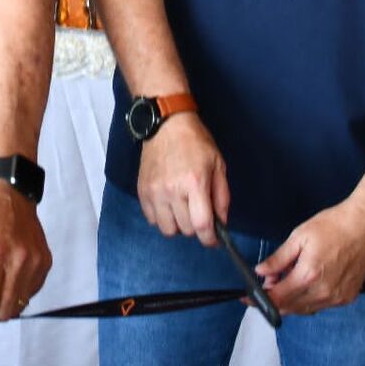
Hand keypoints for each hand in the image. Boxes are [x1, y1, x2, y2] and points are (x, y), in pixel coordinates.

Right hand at [137, 113, 229, 245]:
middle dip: (196, 227)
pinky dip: (162, 218)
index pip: (202, 226)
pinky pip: (152, 220)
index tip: (213, 240)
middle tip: (199, 213)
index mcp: (195, 183)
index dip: (210, 239)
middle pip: (185, 230)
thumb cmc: (196, 142)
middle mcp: (172, 190)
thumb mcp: (218, 165)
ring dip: (178, 225)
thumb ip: (222, 196)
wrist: (166, 125)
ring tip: (182, 210)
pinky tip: (168, 204)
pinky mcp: (142, 191)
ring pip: (167, 229)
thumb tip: (222, 223)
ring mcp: (155, 192)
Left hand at [255, 201, 364, 314]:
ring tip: (290, 276)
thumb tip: (261, 272)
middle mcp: (323, 292)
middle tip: (269, 281)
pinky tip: (307, 281)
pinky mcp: (347, 297)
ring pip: (305, 309)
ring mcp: (337, 297)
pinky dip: (308, 298)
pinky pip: (321, 305)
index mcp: (308, 276)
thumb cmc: (334, 226)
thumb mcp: (298, 237)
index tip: (248, 298)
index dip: (259, 300)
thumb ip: (278, 259)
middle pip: (290, 308)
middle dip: (275, 298)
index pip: (277, 298)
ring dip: (291, 299)